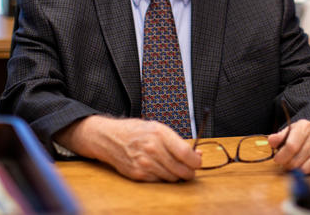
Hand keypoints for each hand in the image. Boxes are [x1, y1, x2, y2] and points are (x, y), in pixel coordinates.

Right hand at [56, 115, 200, 181]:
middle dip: (190, 171)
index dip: (196, 161)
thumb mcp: (159, 128)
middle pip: (181, 169)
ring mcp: (145, 163)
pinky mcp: (138, 174)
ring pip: (172, 178)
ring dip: (177, 175)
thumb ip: (178, 142)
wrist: (111, 138)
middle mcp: (153, 149)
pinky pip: (160, 181)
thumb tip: (197, 154)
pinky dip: (163, 177)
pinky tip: (160, 169)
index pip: (186, 153)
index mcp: (160, 134)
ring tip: (173, 166)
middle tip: (190, 168)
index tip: (198, 161)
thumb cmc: (137, 132)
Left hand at [267, 120, 309, 174]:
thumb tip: (271, 141)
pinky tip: (308, 164)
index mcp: (305, 127)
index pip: (291, 147)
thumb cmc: (304, 134)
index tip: (277, 159)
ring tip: (297, 163)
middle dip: (288, 164)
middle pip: (296, 160)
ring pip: (305, 169)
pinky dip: (309, 172)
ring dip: (298, 170)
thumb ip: (280, 137)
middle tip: (287, 162)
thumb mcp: (291, 131)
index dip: (281, 156)